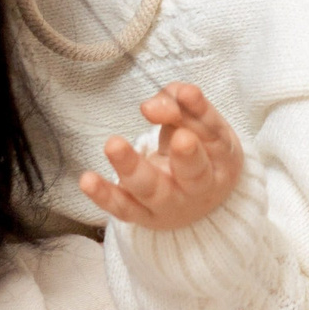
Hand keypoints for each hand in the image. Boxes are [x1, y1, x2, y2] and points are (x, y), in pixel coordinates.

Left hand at [80, 83, 244, 230]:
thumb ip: (177, 103)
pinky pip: (123, 208)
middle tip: (181, 138)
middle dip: (187, 156)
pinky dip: (104, 196)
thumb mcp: (197, 121)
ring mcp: (171, 205)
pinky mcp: (143, 215)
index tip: (186, 94)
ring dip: (132, 168)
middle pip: (194, 173)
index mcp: (221, 159)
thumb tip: (151, 107)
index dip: (200, 112)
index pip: (213, 133)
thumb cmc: (198, 149)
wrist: (196, 200)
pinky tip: (87, 180)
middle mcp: (200, 187)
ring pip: (153, 190)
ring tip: (113, 144)